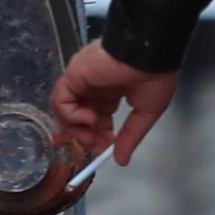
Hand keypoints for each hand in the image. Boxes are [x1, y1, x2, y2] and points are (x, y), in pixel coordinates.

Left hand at [48, 40, 179, 167]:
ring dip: (78, 127)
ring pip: (66, 110)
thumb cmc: (154, 77)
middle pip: (79, 116)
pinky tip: (90, 117)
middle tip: (98, 145)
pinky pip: (60, 100)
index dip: (100, 136)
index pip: (98, 117)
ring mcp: (81, 80)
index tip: (108, 149)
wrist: (149, 53)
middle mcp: (93, 86)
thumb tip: (122, 161)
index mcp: (112, 91)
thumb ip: (131, 137)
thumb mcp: (146, 113)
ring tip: (93, 131)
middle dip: (87, 136)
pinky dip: (71, 115)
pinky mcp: (73, 75)